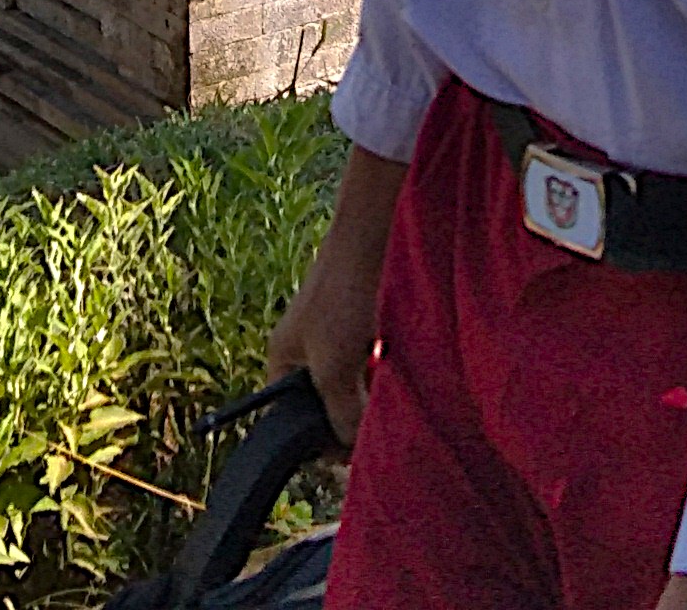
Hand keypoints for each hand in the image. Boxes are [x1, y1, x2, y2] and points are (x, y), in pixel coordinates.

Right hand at [264, 145, 406, 455]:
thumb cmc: (343, 296)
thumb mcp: (334, 368)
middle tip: (376, 426)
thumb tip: (354, 449)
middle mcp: (309, 351)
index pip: (290, 420)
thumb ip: (341, 414)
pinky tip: (401, 367)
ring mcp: (339, 337)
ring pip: (358, 385)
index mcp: (284, 360)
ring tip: (391, 390)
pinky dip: (390, 369)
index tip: (347, 453)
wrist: (376, 234)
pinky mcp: (368, 325)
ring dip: (375, 392)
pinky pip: (379, 363)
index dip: (316, 441)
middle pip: (330, 405)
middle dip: (353, 415)